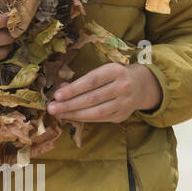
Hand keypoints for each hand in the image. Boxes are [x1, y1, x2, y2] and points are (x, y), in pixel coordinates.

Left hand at [47, 63, 162, 123]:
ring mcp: (124, 103)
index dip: (73, 89)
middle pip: (92, 98)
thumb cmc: (112, 76)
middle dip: (69, 104)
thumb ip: (82, 80)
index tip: (57, 95)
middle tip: (51, 108)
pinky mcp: (122, 115)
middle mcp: (122, 87)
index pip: (91, 81)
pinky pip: (100, 119)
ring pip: (96, 112)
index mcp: (115, 70)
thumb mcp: (101, 71)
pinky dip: (83, 118)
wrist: (140, 85)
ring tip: (58, 113)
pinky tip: (71, 116)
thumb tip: (61, 90)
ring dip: (74, 114)